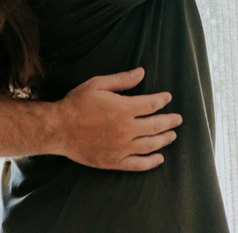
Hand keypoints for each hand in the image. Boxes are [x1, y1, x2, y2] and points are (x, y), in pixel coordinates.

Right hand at [53, 67, 181, 171]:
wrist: (59, 129)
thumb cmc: (77, 104)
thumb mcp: (98, 84)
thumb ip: (122, 80)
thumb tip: (141, 73)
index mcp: (123, 109)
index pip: (151, 104)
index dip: (162, 100)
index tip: (167, 97)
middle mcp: (126, 129)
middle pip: (156, 125)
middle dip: (170, 121)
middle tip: (178, 119)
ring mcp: (121, 148)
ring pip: (150, 145)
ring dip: (164, 139)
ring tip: (172, 135)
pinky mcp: (114, 162)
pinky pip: (138, 164)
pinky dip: (151, 162)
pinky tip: (159, 158)